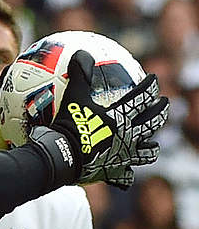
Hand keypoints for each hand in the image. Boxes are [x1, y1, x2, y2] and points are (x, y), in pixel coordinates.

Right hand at [48, 49, 167, 187]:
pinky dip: (125, 177)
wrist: (63, 157)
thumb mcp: (72, 97)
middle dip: (161, 112)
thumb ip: (79, 74)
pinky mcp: (114, 172)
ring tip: (152, 144)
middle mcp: (129, 136)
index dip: (150, 86)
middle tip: (164, 104)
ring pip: (146, 152)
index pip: (142, 98)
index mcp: (121, 117)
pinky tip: (125, 177)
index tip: (154, 79)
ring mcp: (123, 156)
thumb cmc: (68, 126)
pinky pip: (124, 177)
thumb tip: (81, 51)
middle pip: (152, 122)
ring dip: (150, 147)